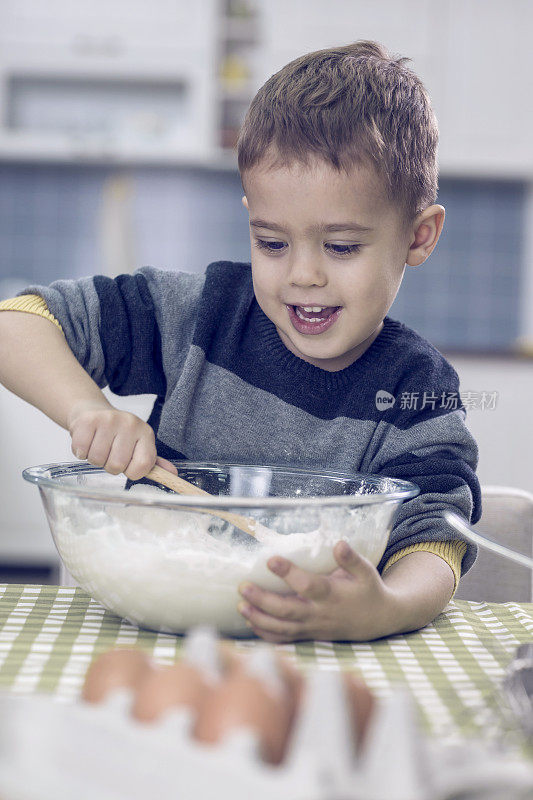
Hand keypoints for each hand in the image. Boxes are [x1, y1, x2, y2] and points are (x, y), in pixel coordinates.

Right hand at [67, 402, 175, 480]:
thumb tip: (172, 474)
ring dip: (94, 459)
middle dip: (109, 466)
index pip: (143, 465)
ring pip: (97, 460)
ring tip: (98, 446)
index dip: (132, 472)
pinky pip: (81, 451)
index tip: (127, 465)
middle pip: (117, 466)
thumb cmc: (117, 434)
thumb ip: (152, 462)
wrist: (93, 412)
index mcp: (145, 433)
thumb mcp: (138, 445)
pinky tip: (87, 442)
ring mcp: (109, 420)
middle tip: (109, 453)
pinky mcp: (88, 421)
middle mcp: (130, 424)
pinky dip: (80, 452)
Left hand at [237, 541, 396, 642]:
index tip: (271, 560)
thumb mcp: (366, 571)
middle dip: (263, 600)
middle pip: (288, 610)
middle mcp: (320, 614)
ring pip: (282, 628)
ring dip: (259, 618)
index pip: (308, 585)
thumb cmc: (368, 590)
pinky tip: (249, 622)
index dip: (289, 574)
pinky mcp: (309, 634)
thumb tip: (339, 543)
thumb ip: (351, 559)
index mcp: (333, 594)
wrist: (377, 620)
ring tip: (240, 606)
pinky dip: (266, 634)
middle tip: (243, 587)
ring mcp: (313, 627)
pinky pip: (285, 638)